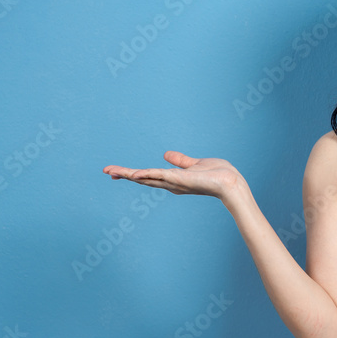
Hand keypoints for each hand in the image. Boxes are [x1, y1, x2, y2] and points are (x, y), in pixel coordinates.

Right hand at [103, 151, 244, 201]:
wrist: (230, 182)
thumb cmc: (217, 174)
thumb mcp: (194, 164)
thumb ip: (180, 160)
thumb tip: (166, 154)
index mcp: (173, 180)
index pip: (149, 176)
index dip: (133, 174)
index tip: (117, 172)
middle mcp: (170, 183)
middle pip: (142, 178)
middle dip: (124, 174)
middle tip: (106, 171)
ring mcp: (173, 182)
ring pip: (146, 177)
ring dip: (128, 174)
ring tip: (111, 171)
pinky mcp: (178, 179)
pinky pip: (158, 175)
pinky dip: (145, 174)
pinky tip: (133, 174)